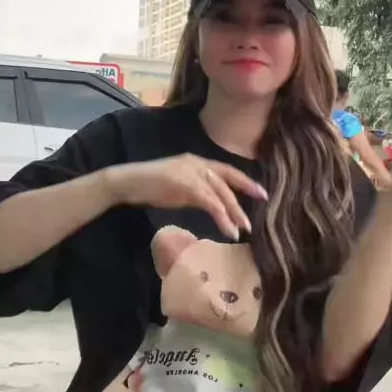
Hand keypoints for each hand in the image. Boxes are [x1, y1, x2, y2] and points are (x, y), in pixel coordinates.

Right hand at [101, 154, 267, 239]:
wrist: (128, 182)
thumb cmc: (150, 186)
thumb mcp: (179, 188)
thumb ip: (196, 192)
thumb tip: (213, 206)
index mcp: (197, 162)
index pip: (227, 170)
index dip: (245, 181)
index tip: (261, 192)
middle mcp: (197, 163)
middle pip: (228, 180)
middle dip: (247, 192)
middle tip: (264, 204)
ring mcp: (191, 172)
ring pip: (221, 192)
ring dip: (234, 212)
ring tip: (244, 228)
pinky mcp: (185, 184)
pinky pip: (210, 202)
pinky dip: (221, 216)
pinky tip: (228, 229)